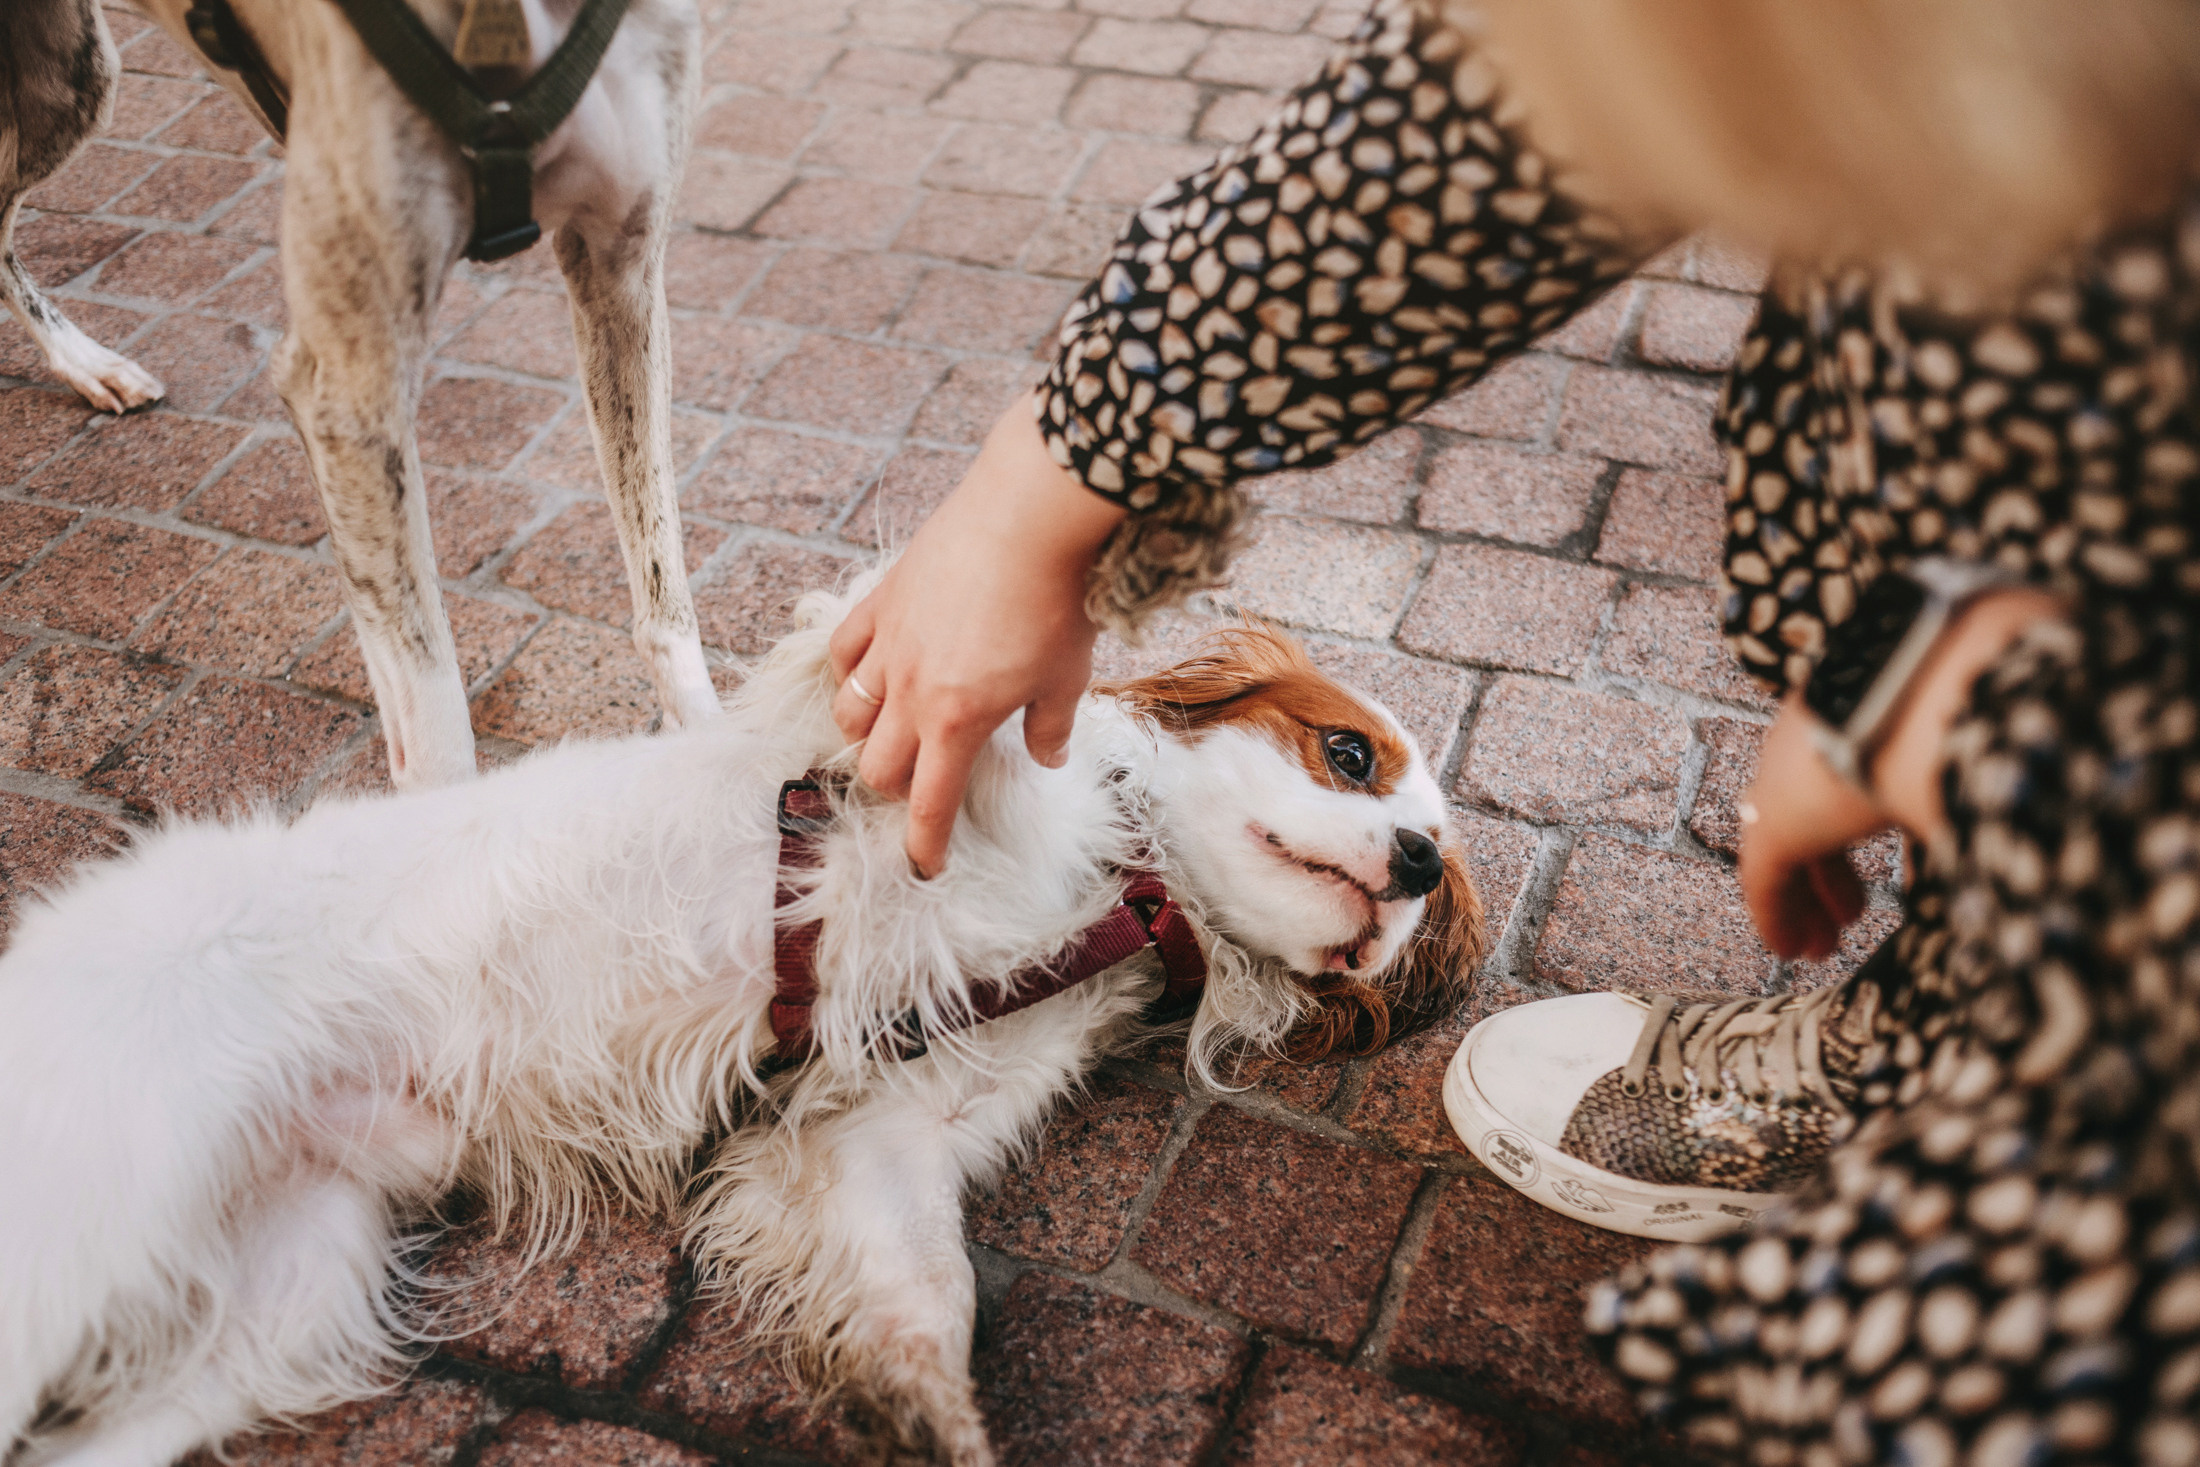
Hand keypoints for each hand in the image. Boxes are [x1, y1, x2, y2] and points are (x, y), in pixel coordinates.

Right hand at [829, 396, 1127, 876]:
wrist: (1032, 515)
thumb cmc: (1058, 599)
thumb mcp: (1068, 677)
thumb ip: (1051, 727)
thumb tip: (1048, 758)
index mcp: (958, 722)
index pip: (929, 804)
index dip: (924, 846)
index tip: (924, 869)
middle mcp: (911, 690)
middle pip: (876, 765)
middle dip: (895, 790)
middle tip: (920, 788)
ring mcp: (889, 643)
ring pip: (848, 712)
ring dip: (864, 736)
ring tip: (889, 735)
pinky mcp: (882, 599)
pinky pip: (845, 649)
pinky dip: (850, 673)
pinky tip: (867, 674)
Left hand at [1739, 587, 2064, 958]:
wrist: (1938, 685)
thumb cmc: (1984, 698)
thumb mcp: (1984, 730)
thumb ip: (1990, 762)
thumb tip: (2045, 786)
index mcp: (1865, 705)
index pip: (1856, 769)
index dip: (1871, 814)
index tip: (1887, 850)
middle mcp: (1819, 733)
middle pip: (1814, 810)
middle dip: (1831, 867)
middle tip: (1851, 907)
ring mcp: (1789, 774)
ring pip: (1785, 846)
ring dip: (1809, 898)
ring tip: (1825, 942)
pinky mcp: (1773, 821)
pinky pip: (1765, 876)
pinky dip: (1779, 914)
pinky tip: (1791, 949)